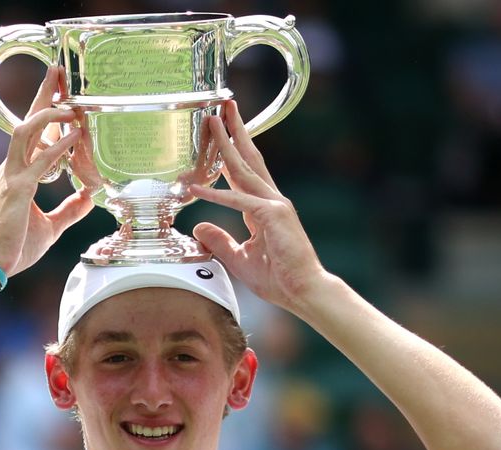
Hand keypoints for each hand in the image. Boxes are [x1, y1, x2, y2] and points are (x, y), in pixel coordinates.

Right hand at [0, 67, 93, 276]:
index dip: (45, 110)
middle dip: (42, 94)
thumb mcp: (51, 226)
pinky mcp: (17, 190)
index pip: (31, 133)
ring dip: (49, 115)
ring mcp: (11, 176)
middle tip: (58, 70)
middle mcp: (11, 168)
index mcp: (17, 173)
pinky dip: (56, 147)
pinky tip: (73, 138)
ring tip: (71, 105)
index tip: (61, 90)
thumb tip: (89, 197)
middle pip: (26, 120)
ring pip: (26, 131)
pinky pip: (38, 162)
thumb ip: (69, 210)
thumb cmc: (15, 246)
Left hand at [189, 101, 330, 311]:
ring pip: (244, 169)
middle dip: (233, 132)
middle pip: (248, 158)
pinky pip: (239, 201)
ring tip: (212, 123)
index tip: (219, 133)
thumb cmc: (279, 278)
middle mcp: (270, 200)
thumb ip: (220, 240)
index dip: (229, 151)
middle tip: (220, 108)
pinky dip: (217, 193)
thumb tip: (199, 226)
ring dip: (226, 145)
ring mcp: (274, 205)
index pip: (243, 173)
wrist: (303, 291)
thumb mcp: (239, 258)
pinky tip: (196, 188)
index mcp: (264, 208)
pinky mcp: (273, 216)